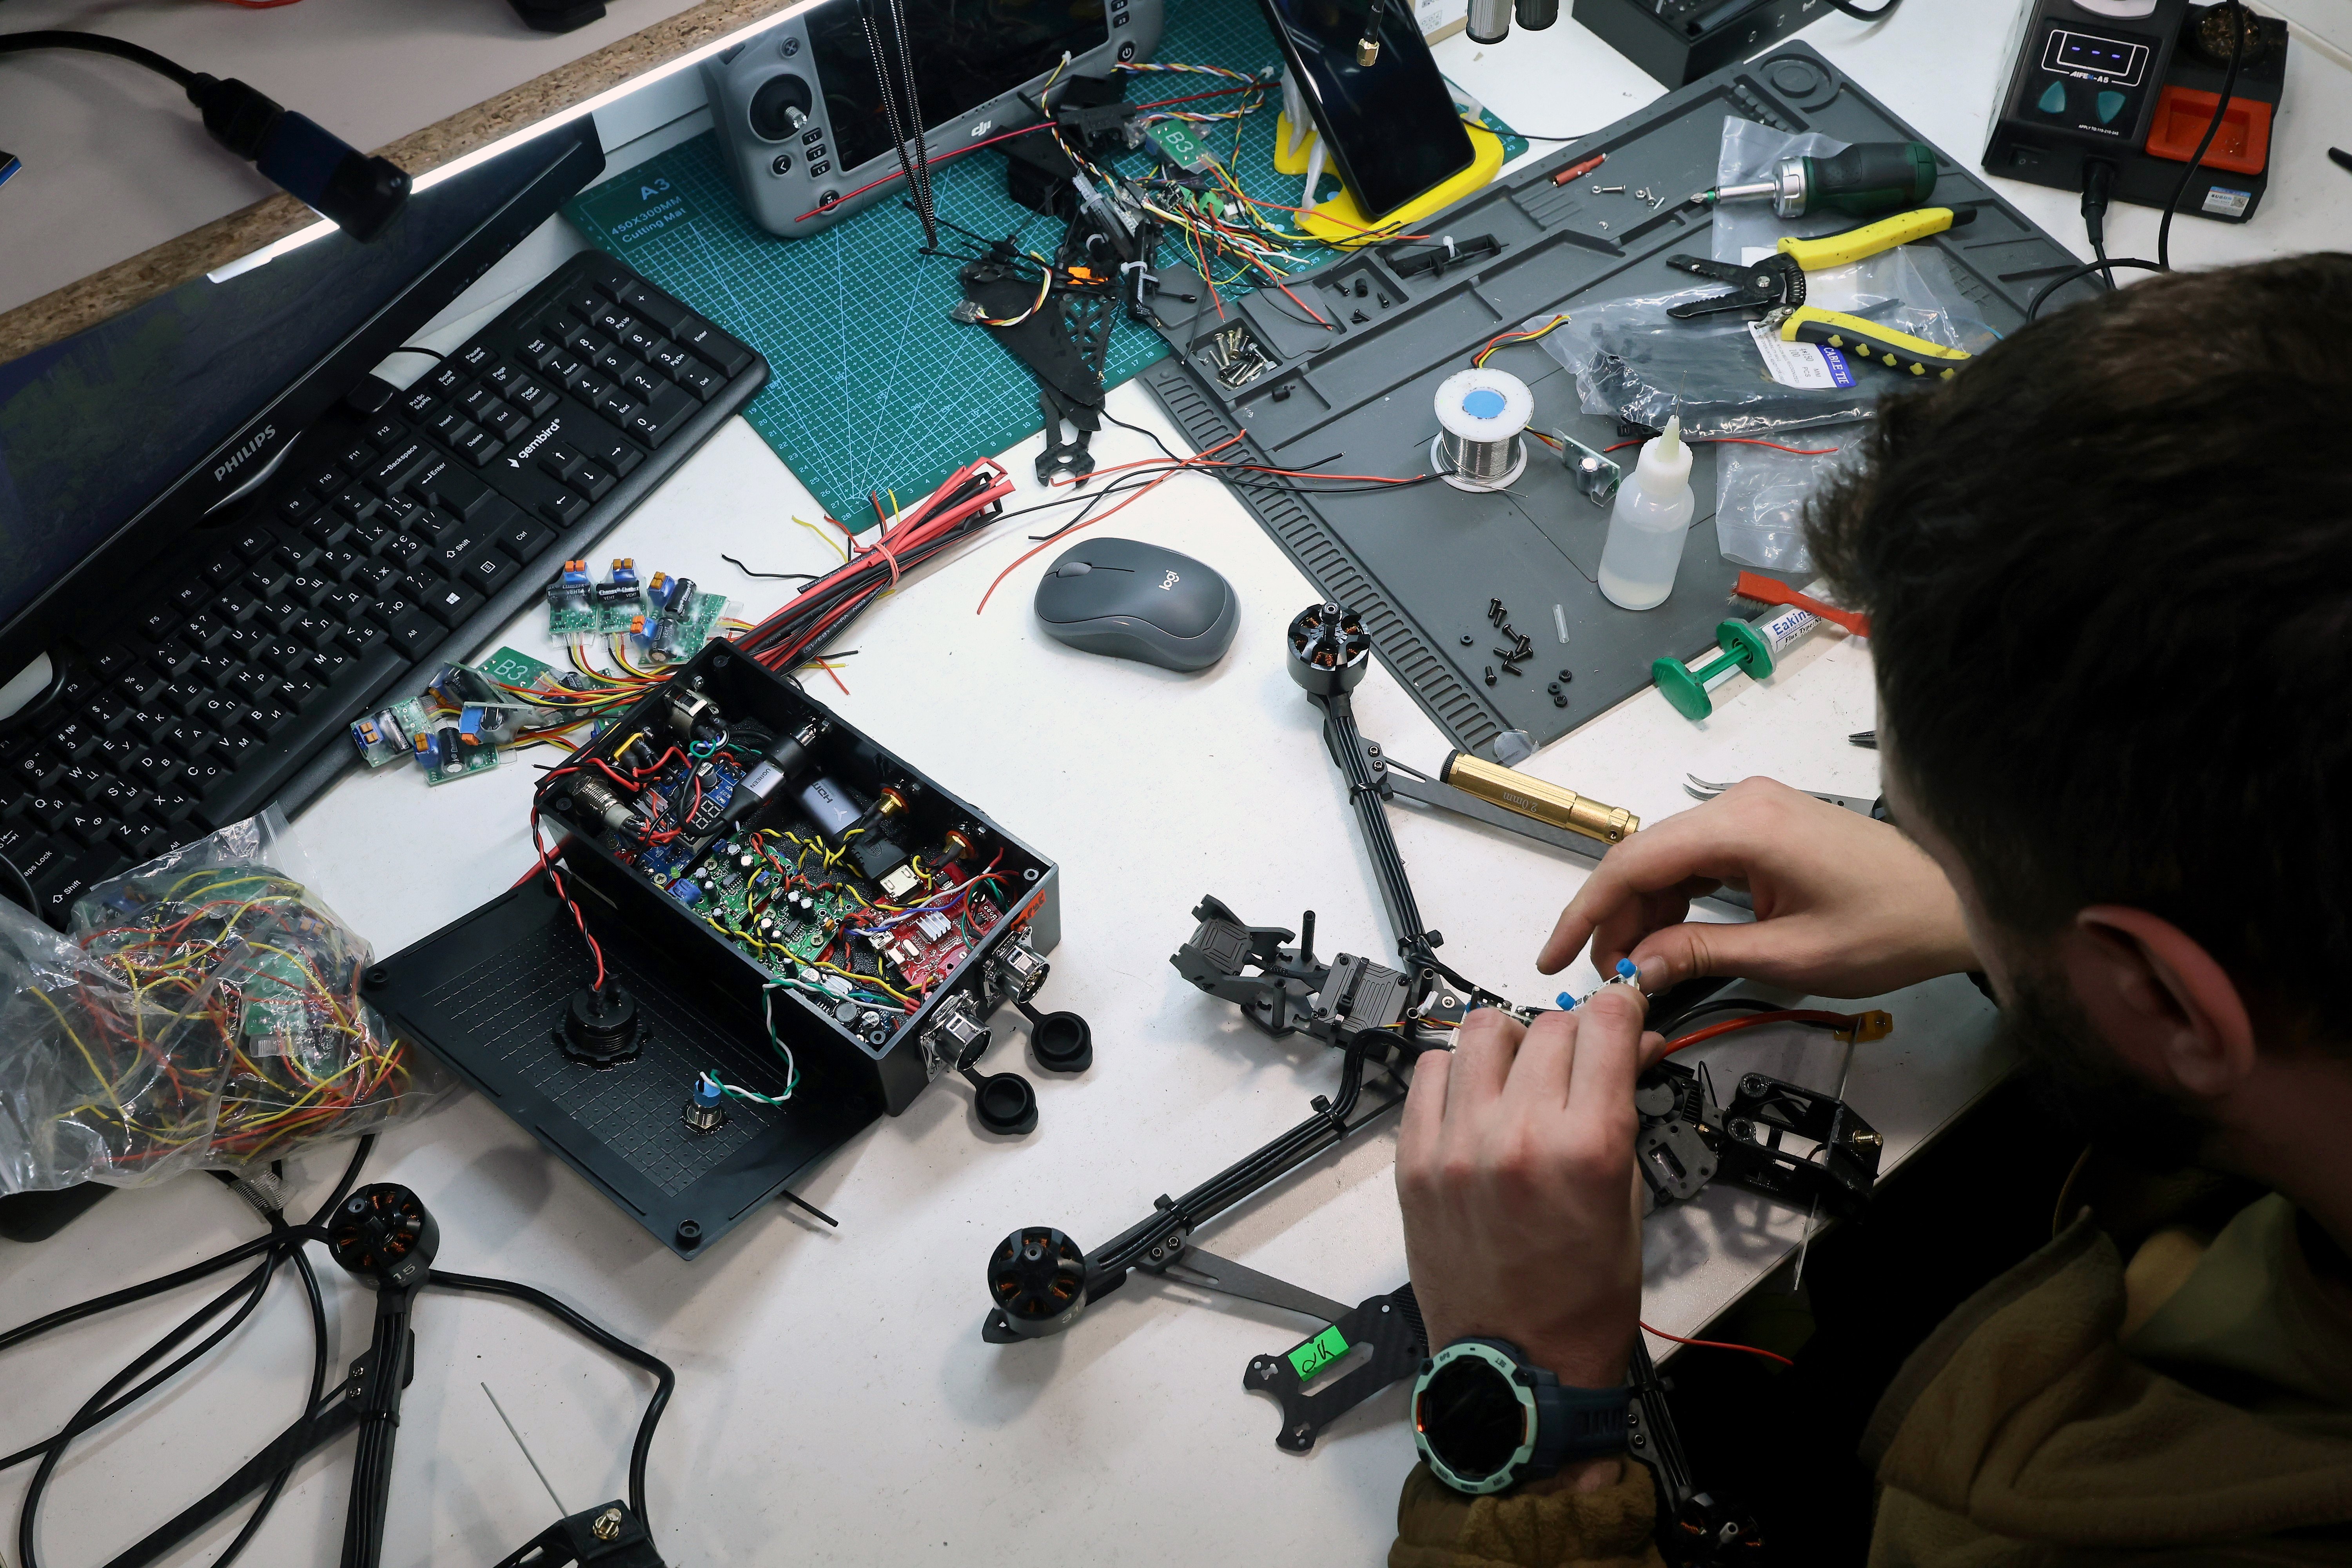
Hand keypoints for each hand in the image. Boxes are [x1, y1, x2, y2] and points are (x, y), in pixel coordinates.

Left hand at [1396, 988, 1653, 1390]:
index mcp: (1587, 1149)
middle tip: (1577, 1068)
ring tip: (1521, 1080)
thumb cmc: (1583, 1296)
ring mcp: (1457, 1146)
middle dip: (1574, 1036)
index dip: (1621, 1008)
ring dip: (1512, 1044)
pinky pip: (1430, 1073)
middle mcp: (1518, 1137)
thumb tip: (1632, 1043)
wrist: (1519, 1364)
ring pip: (1483, 1031)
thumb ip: (1623, 1111)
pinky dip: (1459, 1075)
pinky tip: (1476, 1105)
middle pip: (1550, 1024)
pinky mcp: (1413, 1162)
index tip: (1622, 1012)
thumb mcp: (1627, 1199)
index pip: (1605, 1024)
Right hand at [1538, 779, 1976, 999]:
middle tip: (1599, 975)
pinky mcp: (1764, 827)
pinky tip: (1669, 941)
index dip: (1585, 911)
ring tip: (1634, 968)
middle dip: (1612, 918)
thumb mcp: (1789, 956)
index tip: (1554, 955)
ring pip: (1666, 860)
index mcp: (1744, 826)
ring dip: (1643, 913)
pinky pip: (1697, 860)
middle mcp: (1740, 804)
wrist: (1956, 903)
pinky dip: (1675, 901)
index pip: (1634, 862)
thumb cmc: (1889, 928)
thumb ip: (1702, 955)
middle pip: (1644, 858)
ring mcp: (1753, 811)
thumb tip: (1633, 968)